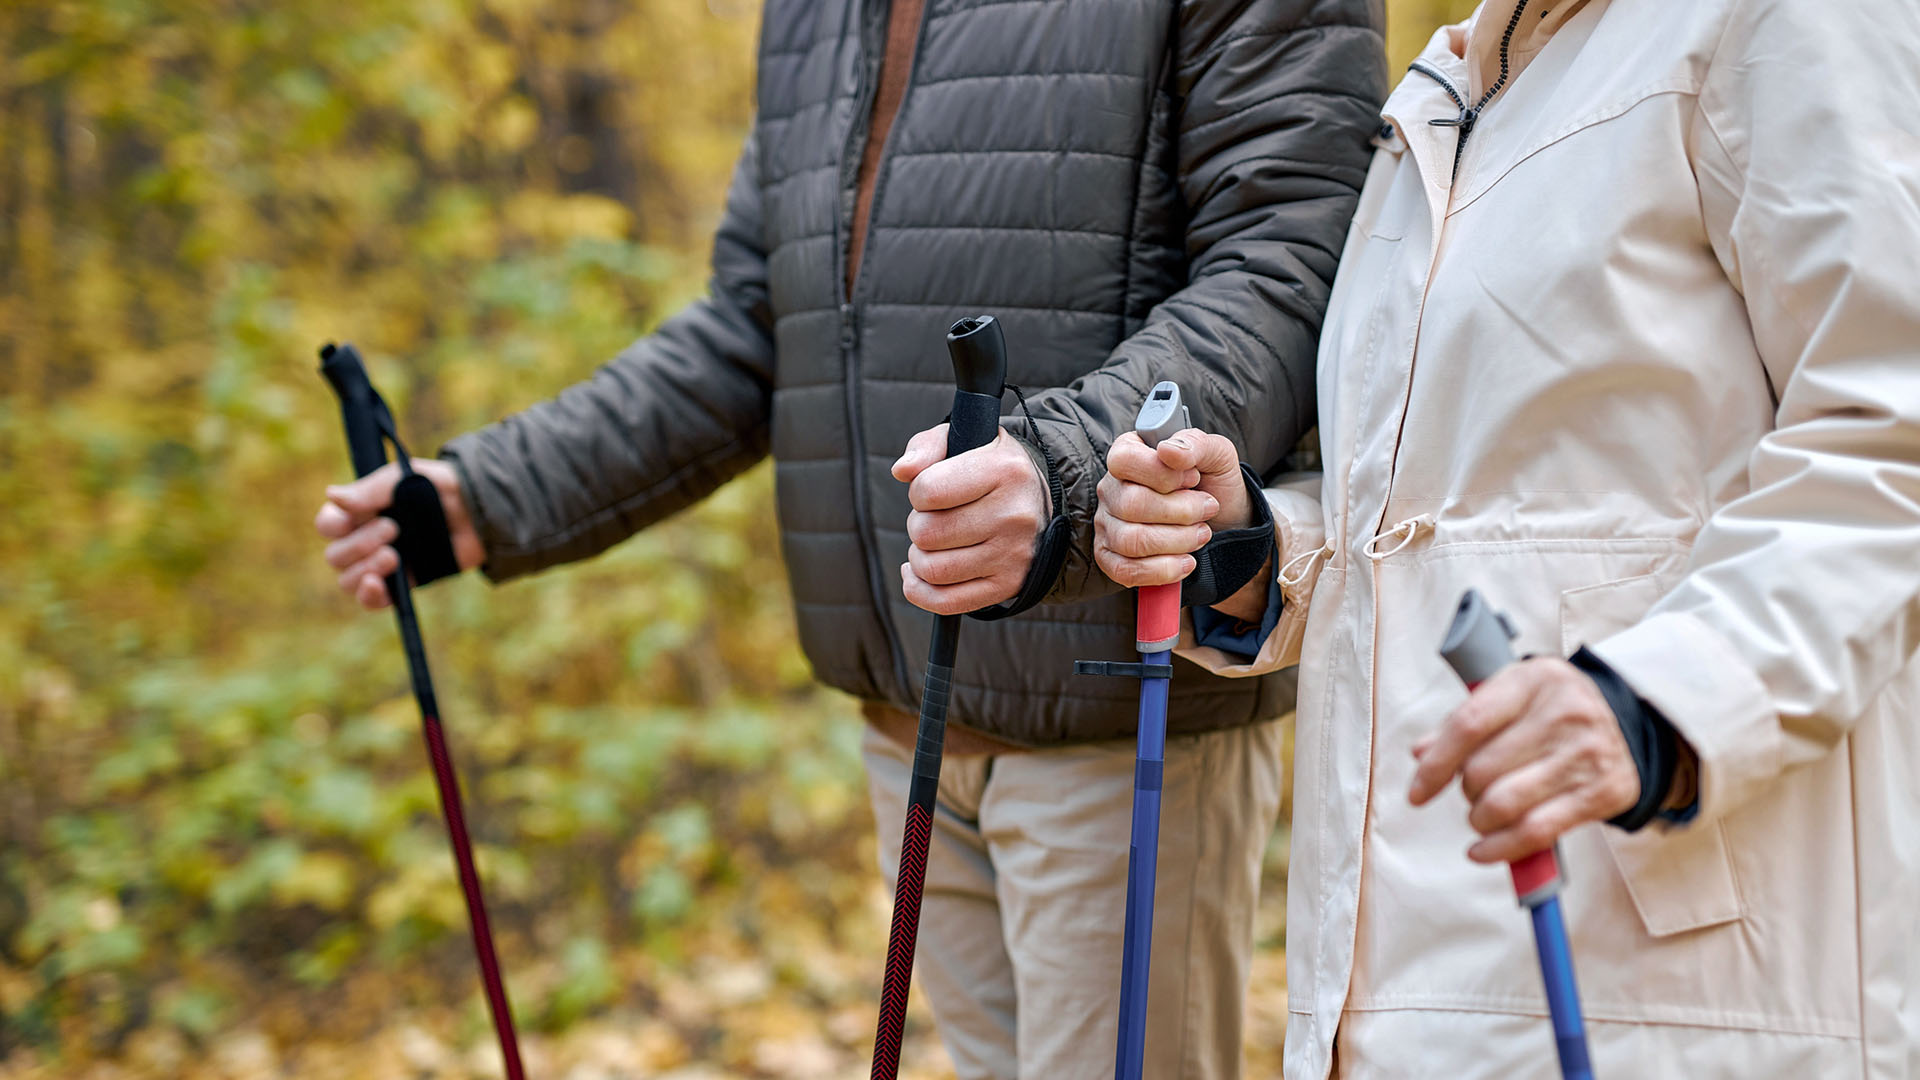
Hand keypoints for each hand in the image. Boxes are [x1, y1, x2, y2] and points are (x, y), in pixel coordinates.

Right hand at [314, 459, 483, 610]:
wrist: (478, 511)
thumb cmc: (441, 487)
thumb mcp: (406, 479)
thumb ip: (370, 489)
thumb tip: (331, 495)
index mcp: (360, 512)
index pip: (328, 525)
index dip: (334, 525)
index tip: (354, 517)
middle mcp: (364, 539)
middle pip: (336, 556)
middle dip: (359, 545)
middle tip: (393, 528)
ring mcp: (382, 564)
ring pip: (348, 580)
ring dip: (364, 569)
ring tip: (393, 556)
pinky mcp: (402, 583)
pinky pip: (373, 601)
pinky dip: (370, 597)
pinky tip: (377, 585)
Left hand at [893, 426, 1049, 615]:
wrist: (1039, 502)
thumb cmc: (990, 468)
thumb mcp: (965, 440)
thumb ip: (927, 445)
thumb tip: (902, 471)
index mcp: (1005, 470)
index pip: (928, 490)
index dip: (918, 491)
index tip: (933, 490)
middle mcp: (1014, 515)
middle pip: (926, 533)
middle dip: (918, 524)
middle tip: (935, 518)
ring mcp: (1013, 555)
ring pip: (932, 569)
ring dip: (919, 556)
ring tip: (934, 542)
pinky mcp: (1008, 585)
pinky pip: (945, 602)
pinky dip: (919, 590)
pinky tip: (917, 573)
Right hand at [1094, 428, 1246, 588]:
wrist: (1225, 522)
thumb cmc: (1214, 484)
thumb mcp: (1216, 455)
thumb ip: (1195, 444)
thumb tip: (1168, 451)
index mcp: (1128, 454)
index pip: (1124, 461)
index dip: (1163, 474)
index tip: (1193, 478)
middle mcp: (1111, 489)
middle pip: (1131, 505)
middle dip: (1181, 512)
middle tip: (1207, 510)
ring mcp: (1107, 525)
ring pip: (1131, 540)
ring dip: (1177, 542)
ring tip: (1201, 535)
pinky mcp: (1110, 557)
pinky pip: (1124, 570)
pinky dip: (1161, 570)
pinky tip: (1185, 562)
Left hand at [1409, 658, 1640, 863]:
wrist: (1628, 726)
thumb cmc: (1553, 712)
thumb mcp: (1512, 698)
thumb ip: (1465, 722)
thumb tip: (1421, 754)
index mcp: (1533, 680)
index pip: (1467, 725)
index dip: (1435, 765)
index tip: (1417, 793)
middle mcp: (1565, 712)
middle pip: (1483, 769)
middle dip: (1465, 791)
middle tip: (1472, 793)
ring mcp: (1587, 754)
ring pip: (1504, 804)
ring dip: (1480, 820)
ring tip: (1482, 816)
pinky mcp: (1603, 792)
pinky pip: (1536, 831)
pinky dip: (1500, 848)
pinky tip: (1484, 850)